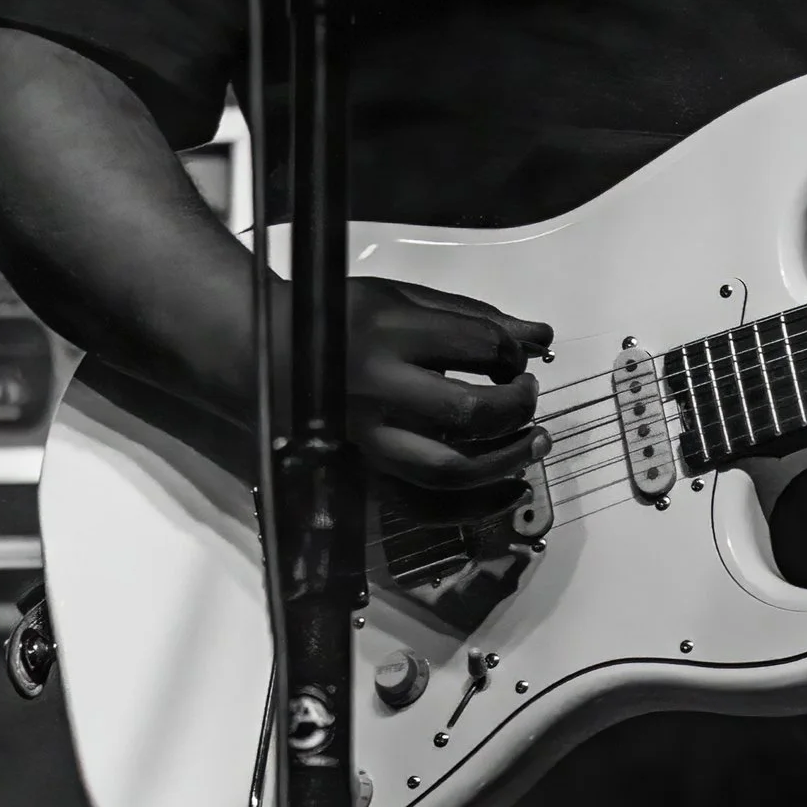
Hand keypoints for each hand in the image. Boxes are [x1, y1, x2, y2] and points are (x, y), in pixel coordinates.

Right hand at [338, 278, 553, 490]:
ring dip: (506, 460)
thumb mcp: (403, 299)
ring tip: (534, 441)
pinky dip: (475, 507)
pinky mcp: (363, 475)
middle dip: (517, 406)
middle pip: (467, 412)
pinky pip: (423, 507)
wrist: (264, 356)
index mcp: (386, 335)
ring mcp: (367, 441)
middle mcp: (375, 393)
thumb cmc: (342, 321)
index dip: (511, 353)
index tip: (513, 357)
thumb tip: (543, 337)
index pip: (477, 347)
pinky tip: (510, 489)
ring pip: (449, 470)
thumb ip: (474, 316)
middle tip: (528, 396)